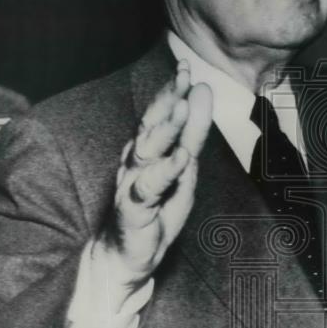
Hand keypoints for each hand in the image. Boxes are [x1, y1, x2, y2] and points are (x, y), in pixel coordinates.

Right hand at [99, 60, 212, 281]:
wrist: (127, 260)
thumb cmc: (155, 214)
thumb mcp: (184, 172)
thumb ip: (192, 136)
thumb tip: (199, 94)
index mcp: (147, 153)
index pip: (160, 116)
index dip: (171, 92)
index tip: (186, 67)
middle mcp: (137, 164)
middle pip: (151, 126)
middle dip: (167, 99)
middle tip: (183, 75)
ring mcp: (132, 185)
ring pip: (148, 152)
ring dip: (165, 129)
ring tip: (182, 107)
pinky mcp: (133, 209)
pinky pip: (149, 188)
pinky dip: (166, 172)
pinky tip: (181, 158)